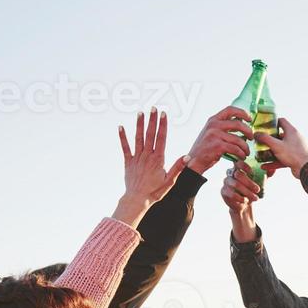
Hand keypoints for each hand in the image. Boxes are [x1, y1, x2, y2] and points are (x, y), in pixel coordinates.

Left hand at [114, 110, 186, 225]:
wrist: (137, 199)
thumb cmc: (155, 192)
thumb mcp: (170, 181)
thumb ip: (178, 168)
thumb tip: (187, 156)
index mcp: (158, 159)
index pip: (161, 138)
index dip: (162, 125)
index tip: (164, 114)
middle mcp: (147, 156)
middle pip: (150, 134)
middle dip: (152, 120)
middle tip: (154, 108)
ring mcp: (136, 158)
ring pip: (138, 138)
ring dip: (139, 124)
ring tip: (141, 113)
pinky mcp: (128, 162)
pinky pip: (125, 147)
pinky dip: (122, 137)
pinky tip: (121, 127)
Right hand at [187, 106, 254, 173]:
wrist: (194, 161)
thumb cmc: (206, 148)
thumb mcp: (212, 133)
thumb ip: (223, 127)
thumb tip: (241, 123)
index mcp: (213, 120)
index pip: (230, 109)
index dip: (242, 112)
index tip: (249, 118)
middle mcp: (213, 125)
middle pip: (238, 124)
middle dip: (248, 131)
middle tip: (251, 137)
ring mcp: (215, 135)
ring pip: (238, 139)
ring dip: (245, 147)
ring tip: (246, 152)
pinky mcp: (218, 146)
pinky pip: (236, 149)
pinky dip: (241, 154)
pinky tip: (241, 157)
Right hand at [221, 165, 260, 242]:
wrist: (244, 203)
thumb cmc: (251, 189)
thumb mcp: (260, 181)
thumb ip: (266, 174)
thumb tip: (273, 169)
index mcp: (238, 168)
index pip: (238, 162)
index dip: (244, 166)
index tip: (252, 172)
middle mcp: (230, 173)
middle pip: (238, 175)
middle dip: (249, 183)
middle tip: (258, 189)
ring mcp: (226, 182)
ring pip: (235, 185)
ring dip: (247, 192)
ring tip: (255, 198)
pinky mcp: (223, 191)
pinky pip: (231, 194)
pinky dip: (241, 198)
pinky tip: (246, 201)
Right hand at [254, 117, 307, 180]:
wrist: (305, 169)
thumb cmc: (292, 154)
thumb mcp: (276, 145)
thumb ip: (265, 138)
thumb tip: (256, 134)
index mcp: (291, 131)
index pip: (282, 121)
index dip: (272, 122)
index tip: (264, 125)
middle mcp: (295, 138)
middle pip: (280, 135)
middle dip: (270, 139)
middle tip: (261, 141)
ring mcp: (295, 148)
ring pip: (281, 148)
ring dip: (271, 151)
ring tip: (261, 154)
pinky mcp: (295, 157)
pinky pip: (282, 158)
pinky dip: (274, 161)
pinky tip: (264, 166)